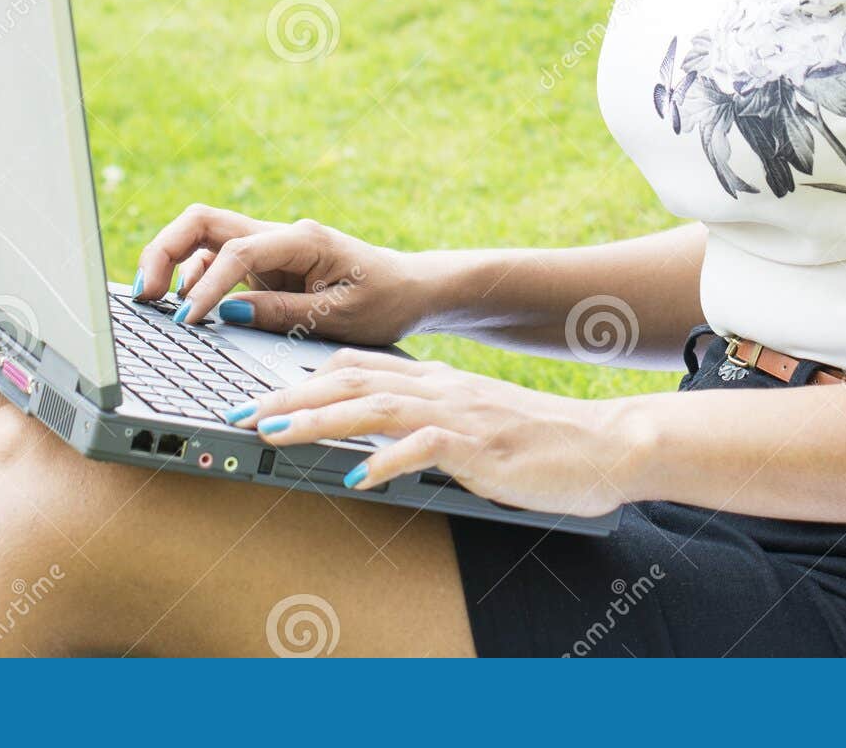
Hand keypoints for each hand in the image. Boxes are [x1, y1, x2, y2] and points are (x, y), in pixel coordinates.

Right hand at [133, 205, 429, 344]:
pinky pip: (216, 264)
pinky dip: (193, 281)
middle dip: (164, 250)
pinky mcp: (263, 268)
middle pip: (202, 222)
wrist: (409, 290)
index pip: (235, 252)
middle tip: (145, 295)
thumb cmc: (383, 300)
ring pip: (202, 239)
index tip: (187, 322)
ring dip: (173, 265)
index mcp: (301, 239)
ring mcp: (267, 250)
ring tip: (157, 306)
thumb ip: (282, 314)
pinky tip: (185, 309)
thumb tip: (227, 313)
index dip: (205, 287)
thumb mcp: (339, 316)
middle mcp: (278, 236)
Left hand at [225, 348, 633, 517]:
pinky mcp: (480, 445)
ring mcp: (459, 413)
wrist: (605, 444)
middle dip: (288, 396)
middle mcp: (440, 386)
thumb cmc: (540, 443)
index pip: (356, 365)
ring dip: (316, 420)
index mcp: (436, 379)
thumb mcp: (473, 424)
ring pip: (373, 405)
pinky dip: (383, 462)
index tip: (257, 393)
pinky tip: (353, 479)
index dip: (301, 378)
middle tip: (241, 412)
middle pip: (350, 379)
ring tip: (272, 435)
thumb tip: (374, 444)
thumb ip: (427, 424)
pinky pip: (422, 447)